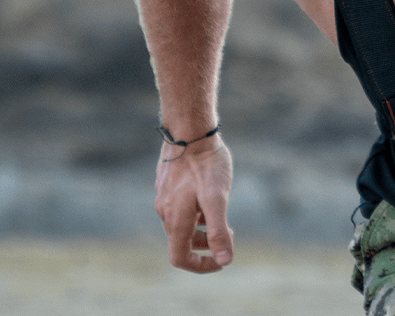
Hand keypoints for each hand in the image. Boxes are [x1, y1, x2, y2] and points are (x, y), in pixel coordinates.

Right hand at [154, 135, 234, 272]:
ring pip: (181, 223)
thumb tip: (225, 261)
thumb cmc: (206, 164)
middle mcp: (164, 211)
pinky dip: (195, 211)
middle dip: (206, 244)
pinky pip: (179, 206)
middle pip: (182, 242)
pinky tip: (210, 195)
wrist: (189, 130)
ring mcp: (163, 196)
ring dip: (201, 227)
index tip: (221, 260)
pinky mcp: (166, 183)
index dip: (200, 266)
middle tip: (231, 232)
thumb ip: (219, 231)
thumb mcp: (217, 199)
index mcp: (175, 220)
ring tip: (222, 214)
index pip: (180, 258)